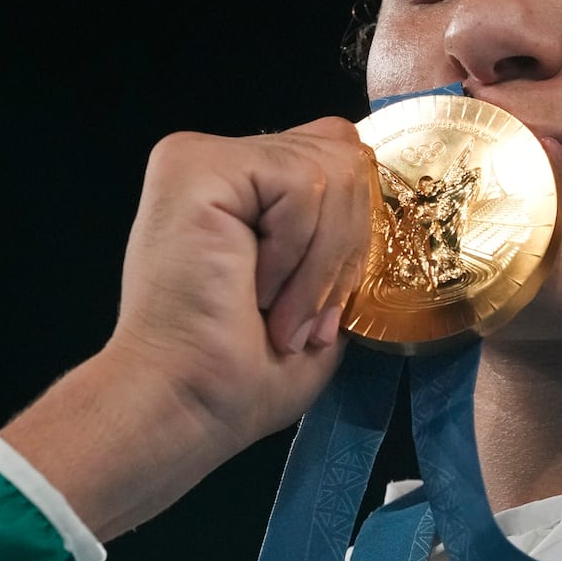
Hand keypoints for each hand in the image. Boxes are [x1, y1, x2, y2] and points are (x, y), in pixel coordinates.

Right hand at [2, 119, 372, 539]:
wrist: (186, 403)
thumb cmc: (238, 373)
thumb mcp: (315, 298)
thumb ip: (340, 234)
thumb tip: (374, 200)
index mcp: (245, 190)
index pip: (337, 158)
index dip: (353, 229)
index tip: (323, 306)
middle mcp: (220, 163)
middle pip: (345, 157)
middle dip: (343, 252)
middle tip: (301, 318)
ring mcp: (203, 158)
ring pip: (331, 170)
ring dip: (319, 263)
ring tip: (278, 313)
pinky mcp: (196, 165)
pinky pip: (301, 183)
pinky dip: (296, 252)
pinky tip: (256, 290)